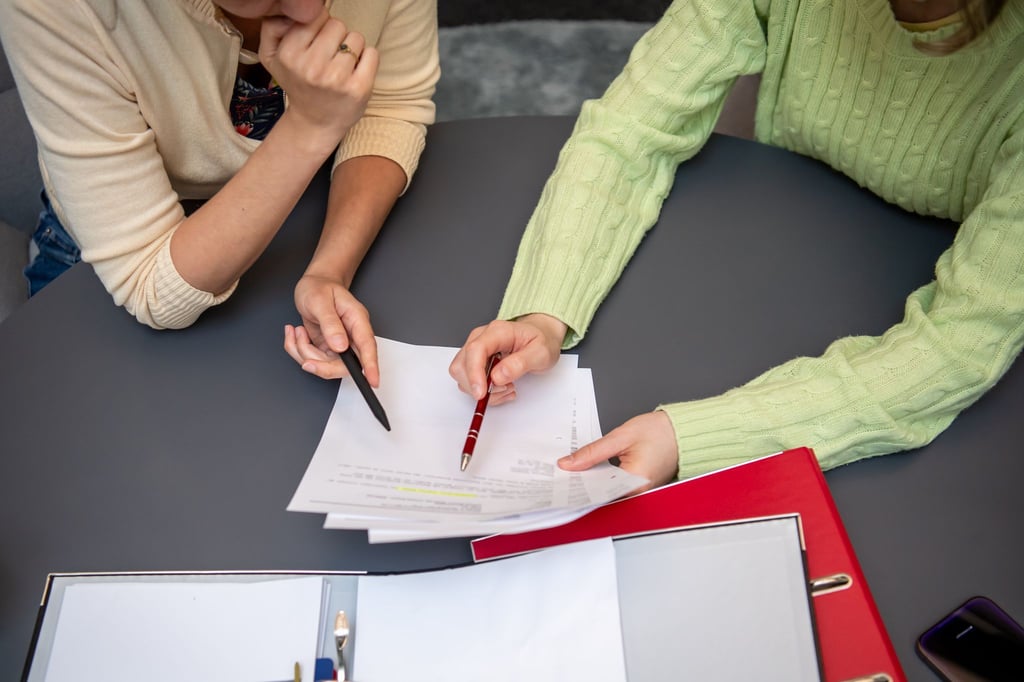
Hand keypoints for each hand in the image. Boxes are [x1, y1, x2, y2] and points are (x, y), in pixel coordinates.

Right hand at [259, 10, 378, 148]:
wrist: (315, 123)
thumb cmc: (297, 83)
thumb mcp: (271, 56)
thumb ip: (273, 27)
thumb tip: (291, 11)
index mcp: (290, 54)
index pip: (316, 16)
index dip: (319, 27)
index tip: (316, 43)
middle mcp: (312, 67)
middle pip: (337, 24)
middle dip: (336, 37)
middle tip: (329, 56)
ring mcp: (337, 78)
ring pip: (356, 38)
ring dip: (352, 49)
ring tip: (341, 66)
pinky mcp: (359, 88)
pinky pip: (372, 53)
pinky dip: (368, 59)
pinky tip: (356, 72)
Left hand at [284, 273, 377, 381]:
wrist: (312, 285)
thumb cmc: (319, 287)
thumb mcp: (321, 301)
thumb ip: (331, 324)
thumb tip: (340, 346)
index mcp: (357, 321)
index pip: (367, 347)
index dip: (371, 365)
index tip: (372, 381)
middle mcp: (351, 335)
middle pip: (344, 364)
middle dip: (321, 364)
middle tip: (305, 359)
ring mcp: (338, 344)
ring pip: (324, 364)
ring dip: (304, 352)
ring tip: (296, 332)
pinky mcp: (326, 347)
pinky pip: (312, 358)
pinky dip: (298, 349)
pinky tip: (295, 333)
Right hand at [449, 314, 567, 403]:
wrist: (541, 338)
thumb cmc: (541, 341)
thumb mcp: (541, 353)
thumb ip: (520, 363)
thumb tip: (498, 376)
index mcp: (497, 331)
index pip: (475, 350)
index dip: (474, 374)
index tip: (481, 393)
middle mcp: (480, 338)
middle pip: (462, 366)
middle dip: (480, 386)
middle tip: (506, 388)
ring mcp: (475, 350)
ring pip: (462, 376)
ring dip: (483, 391)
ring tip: (508, 387)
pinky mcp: (474, 362)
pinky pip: (469, 382)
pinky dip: (485, 392)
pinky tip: (502, 388)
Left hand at [558, 411, 679, 494]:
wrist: (684, 430)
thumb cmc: (661, 431)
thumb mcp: (621, 436)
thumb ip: (593, 452)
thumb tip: (569, 463)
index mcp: (636, 481)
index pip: (598, 492)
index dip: (578, 487)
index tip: (562, 482)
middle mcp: (640, 492)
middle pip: (603, 494)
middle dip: (583, 485)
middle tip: (563, 476)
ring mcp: (642, 491)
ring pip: (609, 492)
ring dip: (592, 483)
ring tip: (574, 474)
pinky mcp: (642, 486)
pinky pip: (618, 487)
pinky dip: (604, 481)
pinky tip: (592, 473)